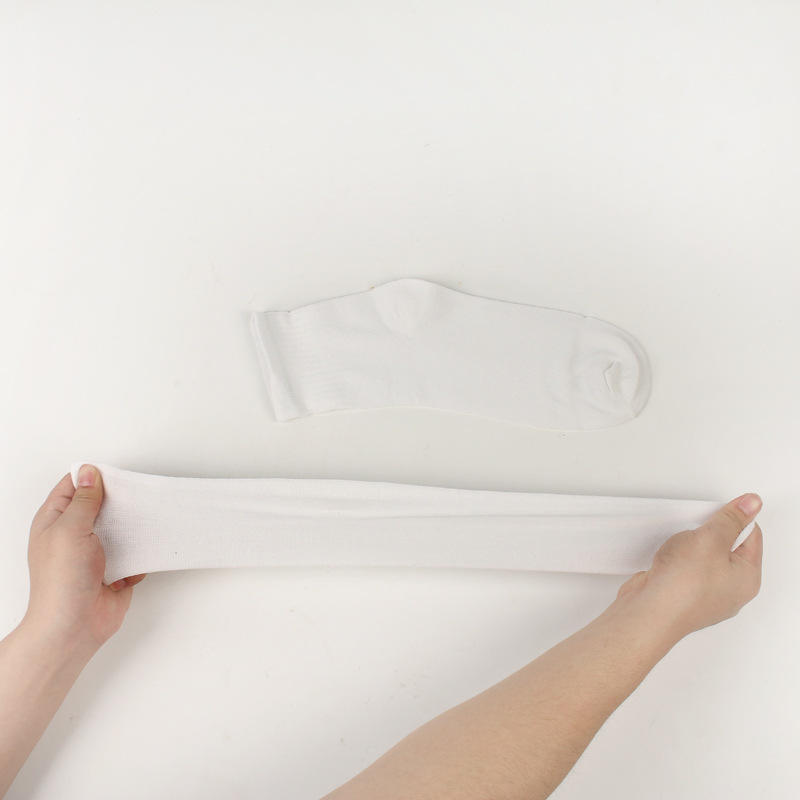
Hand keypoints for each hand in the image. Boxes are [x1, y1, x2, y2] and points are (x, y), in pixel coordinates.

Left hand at [22, 464, 145, 658]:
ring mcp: (96, 553)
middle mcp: (75, 534)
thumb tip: (89, 472)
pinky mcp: (116, 570)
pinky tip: (142, 555)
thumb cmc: (61, 581)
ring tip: (147, 520)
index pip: (73, 486)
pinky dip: (141, 554)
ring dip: (134, 528)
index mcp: (55, 521)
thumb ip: (83, 500)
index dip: (92, 477)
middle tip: (137, 494)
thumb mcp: (70, 530)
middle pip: (102, 505)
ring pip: (121, 528)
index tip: (116, 475)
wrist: (74, 627)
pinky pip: (135, 553)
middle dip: (121, 501)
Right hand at [616, 493, 762, 640]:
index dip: (735, 518)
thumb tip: (752, 504)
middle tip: (697, 531)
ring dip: (690, 547)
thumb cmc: (682, 585)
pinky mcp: (682, 597)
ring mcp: (706, 596)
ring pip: (703, 559)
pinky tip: (668, 559)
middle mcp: (730, 591)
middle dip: (710, 533)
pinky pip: (685, 570)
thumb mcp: (711, 538)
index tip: (717, 511)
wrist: (649, 612)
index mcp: (747, 578)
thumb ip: (731, 519)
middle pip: (727, 548)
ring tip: (679, 547)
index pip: (751, 536)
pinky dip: (676, 560)